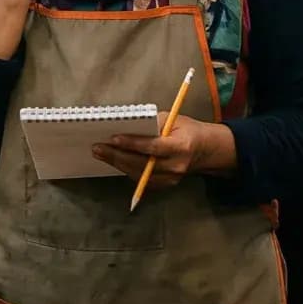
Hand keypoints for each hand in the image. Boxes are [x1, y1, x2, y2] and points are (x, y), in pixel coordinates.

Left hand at [93, 114, 235, 189]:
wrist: (205, 149)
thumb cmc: (186, 129)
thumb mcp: (172, 119)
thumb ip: (151, 123)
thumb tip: (125, 125)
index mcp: (181, 146)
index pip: (153, 147)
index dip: (132, 144)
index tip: (113, 139)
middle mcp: (176, 166)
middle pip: (142, 164)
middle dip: (117, 156)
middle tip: (98, 148)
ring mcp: (171, 178)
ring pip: (139, 174)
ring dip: (117, 163)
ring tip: (101, 153)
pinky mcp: (165, 185)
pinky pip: (141, 179)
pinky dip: (126, 169)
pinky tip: (114, 160)